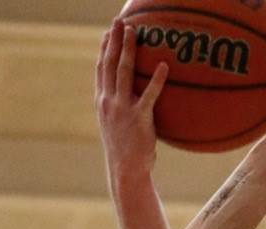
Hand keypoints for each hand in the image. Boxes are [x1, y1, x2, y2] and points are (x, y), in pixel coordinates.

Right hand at [95, 20, 167, 175]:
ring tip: (135, 32)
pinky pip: (149, 95)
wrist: (126, 171)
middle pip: (110, 64)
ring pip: (124, 72)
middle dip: (113, 40)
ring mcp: (122, 109)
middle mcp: (109, 102)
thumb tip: (131, 97)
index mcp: (102, 103)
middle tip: (119, 21)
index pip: (101, 70)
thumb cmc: (125, 150)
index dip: (104, 49)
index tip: (107, 33)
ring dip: (128, 49)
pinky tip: (164, 65)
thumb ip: (119, 108)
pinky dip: (157, 79)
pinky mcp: (139, 118)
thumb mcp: (115, 126)